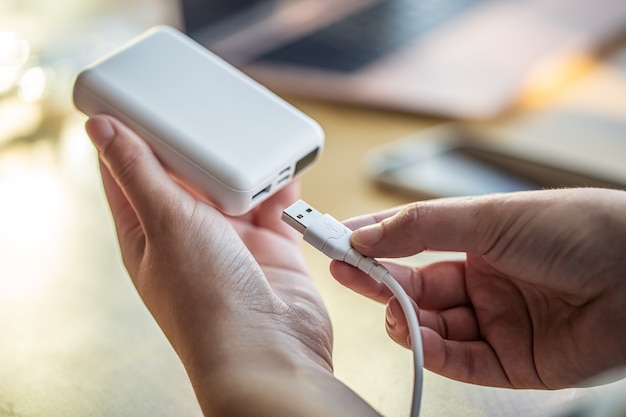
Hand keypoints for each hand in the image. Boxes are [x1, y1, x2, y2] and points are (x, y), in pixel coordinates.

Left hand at [85, 115, 379, 416]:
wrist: (270, 347)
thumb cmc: (207, 299)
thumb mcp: (165, 221)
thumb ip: (139, 172)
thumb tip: (101, 130)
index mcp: (149, 233)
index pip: (132, 175)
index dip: (135, 138)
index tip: (145, 104)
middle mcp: (189, 236)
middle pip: (190, 176)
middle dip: (201, 147)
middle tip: (211, 115)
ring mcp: (231, 243)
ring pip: (236, 189)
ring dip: (246, 168)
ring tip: (254, 145)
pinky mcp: (270, 248)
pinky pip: (275, 207)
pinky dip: (281, 190)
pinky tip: (285, 177)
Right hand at [330, 189, 625, 388]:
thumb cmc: (576, 229)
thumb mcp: (488, 216)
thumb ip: (421, 227)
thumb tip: (363, 233)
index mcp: (481, 242)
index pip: (413, 243)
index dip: (375, 242)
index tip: (337, 239)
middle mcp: (486, 283)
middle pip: (418, 287)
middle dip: (380, 280)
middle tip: (344, 271)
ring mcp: (498, 322)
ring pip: (434, 326)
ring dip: (405, 317)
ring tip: (388, 307)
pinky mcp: (513, 362)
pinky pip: (462, 360)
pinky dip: (433, 350)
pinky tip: (413, 335)